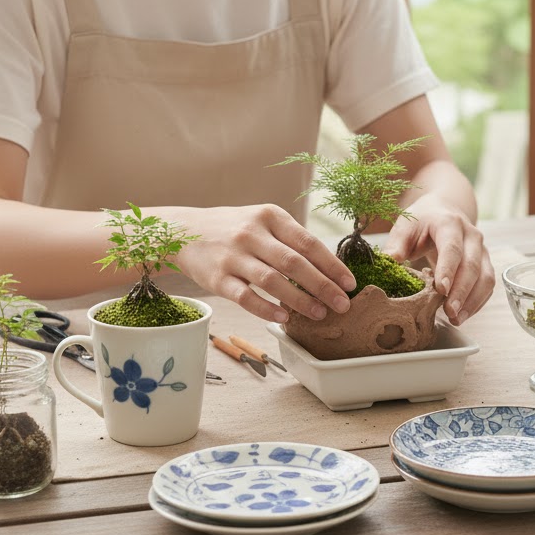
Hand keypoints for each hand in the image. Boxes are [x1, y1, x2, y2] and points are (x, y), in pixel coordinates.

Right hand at [176, 204, 355, 323]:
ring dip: (300, 300)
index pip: (309, 243)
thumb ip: (291, 240)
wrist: (184, 231)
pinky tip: (284, 317)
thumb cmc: (234, 229)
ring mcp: (233, 256)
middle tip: (343, 305)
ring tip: (320, 314)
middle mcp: (252, 233)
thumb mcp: (263, 221)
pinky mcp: (217, 277)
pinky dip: (266, 308)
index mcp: (270, 216)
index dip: (332, 266)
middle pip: (295, 263)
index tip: (349, 284)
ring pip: (272, 280)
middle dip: (323, 286)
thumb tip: (329, 269)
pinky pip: (245, 296)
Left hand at [382, 196, 494, 325]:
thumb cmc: (422, 221)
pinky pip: (488, 285)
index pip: (452, 247)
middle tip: (450, 313)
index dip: (447, 269)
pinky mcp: (486, 263)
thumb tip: (388, 262)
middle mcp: (471, 235)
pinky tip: (464, 315)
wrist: (444, 210)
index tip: (441, 289)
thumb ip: (397, 244)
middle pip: (471, 265)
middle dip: (462, 291)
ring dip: (473, 300)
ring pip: (485, 277)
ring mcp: (482, 249)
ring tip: (456, 319)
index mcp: (449, 223)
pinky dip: (478, 302)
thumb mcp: (406, 226)